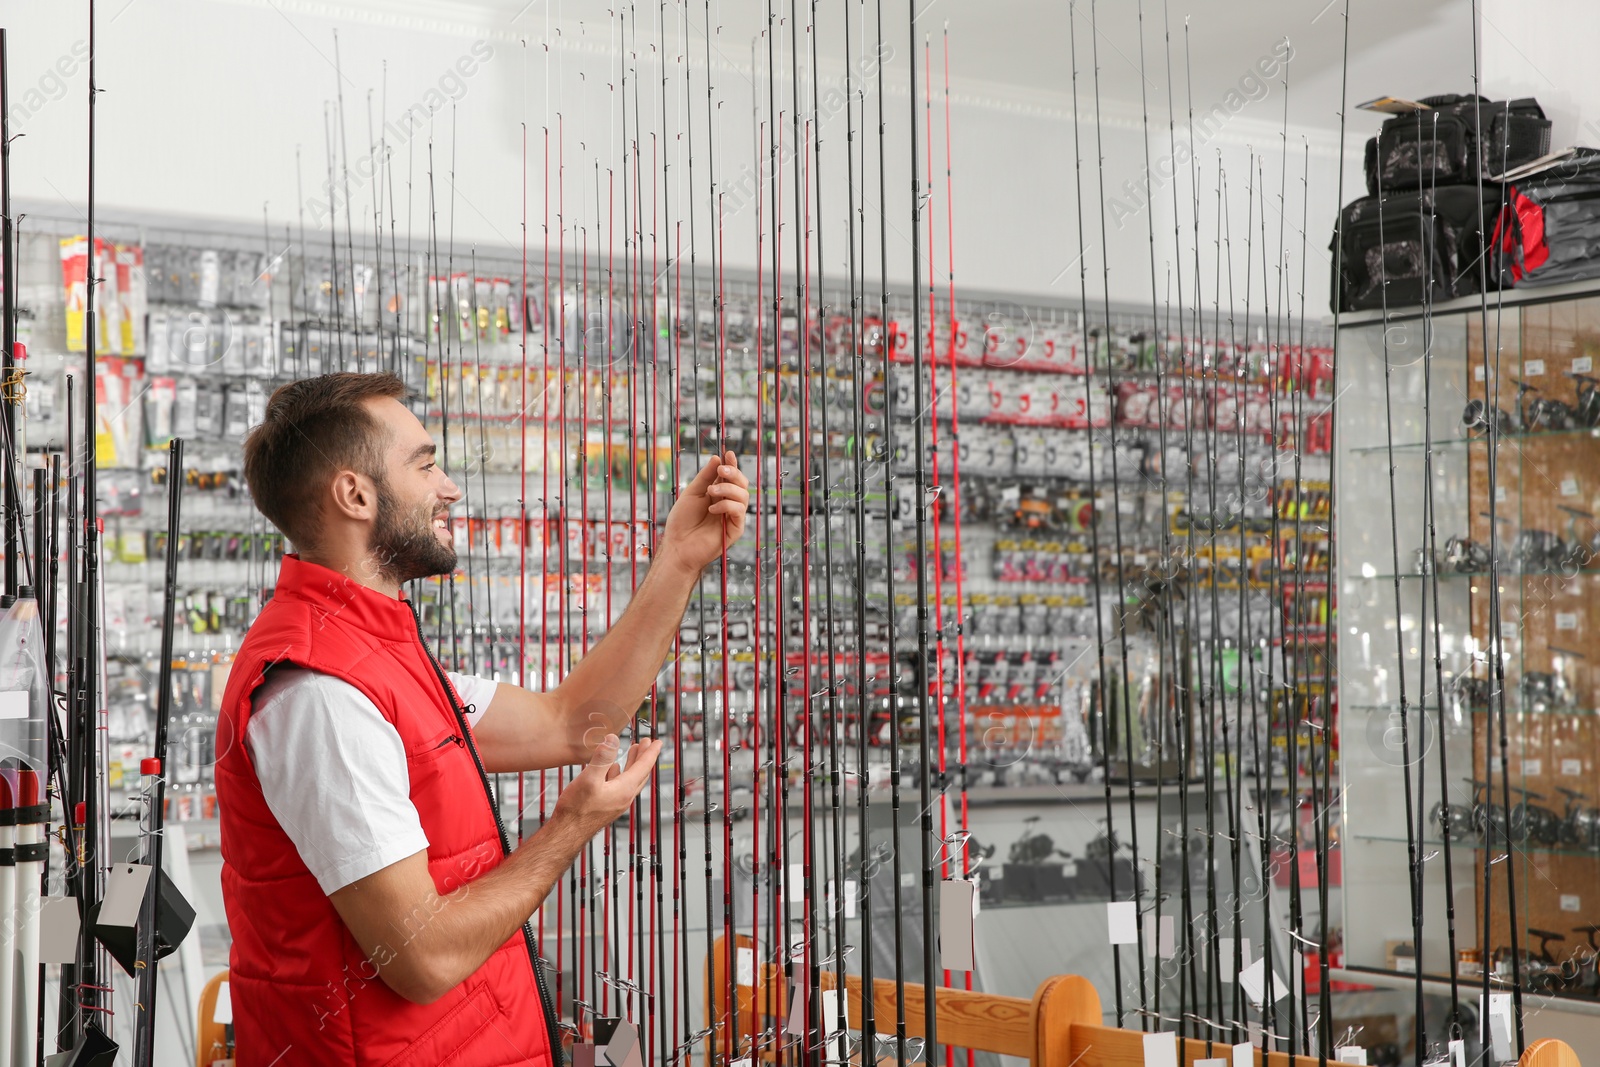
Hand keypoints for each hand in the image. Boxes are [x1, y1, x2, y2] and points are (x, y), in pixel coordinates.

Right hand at [550, 734, 661, 838]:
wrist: (567, 833)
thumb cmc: (576, 810)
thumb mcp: (588, 779)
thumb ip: (602, 759)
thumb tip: (613, 739)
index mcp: (623, 789)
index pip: (643, 767)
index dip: (651, 752)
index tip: (658, 742)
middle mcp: (623, 797)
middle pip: (640, 773)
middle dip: (644, 756)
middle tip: (646, 742)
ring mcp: (616, 802)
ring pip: (630, 779)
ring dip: (633, 763)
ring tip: (633, 751)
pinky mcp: (607, 805)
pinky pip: (620, 785)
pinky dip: (621, 773)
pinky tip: (613, 769)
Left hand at [660, 451, 749, 572]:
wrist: (678, 545)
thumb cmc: (682, 521)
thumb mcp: (692, 493)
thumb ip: (706, 477)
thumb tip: (717, 459)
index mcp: (718, 494)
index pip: (730, 476)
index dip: (732, 464)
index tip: (728, 454)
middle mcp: (728, 503)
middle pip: (742, 484)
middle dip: (733, 473)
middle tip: (720, 471)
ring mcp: (732, 516)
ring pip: (743, 495)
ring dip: (727, 489)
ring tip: (711, 492)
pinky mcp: (735, 529)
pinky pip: (738, 511)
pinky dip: (726, 505)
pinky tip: (712, 509)